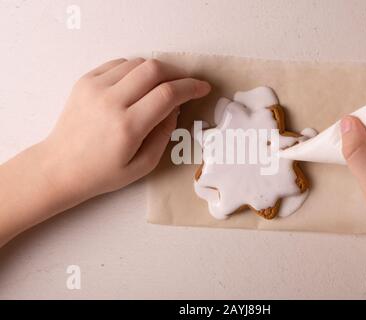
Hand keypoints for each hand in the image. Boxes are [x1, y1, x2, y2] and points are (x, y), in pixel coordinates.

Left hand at [0, 58, 209, 245]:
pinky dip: (135, 69)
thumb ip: (164, 135)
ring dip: (156, 71)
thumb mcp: (143, 166)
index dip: (191, 87)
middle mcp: (111, 102)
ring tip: (161, 86)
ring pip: (137, 63)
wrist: (60, 166)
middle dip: (177, 73)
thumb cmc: (103, 173)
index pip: (168, 94)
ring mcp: (95, 88)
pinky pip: (118, 64)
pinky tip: (138, 84)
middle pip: (154, 69)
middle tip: (184, 84)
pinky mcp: (85, 82)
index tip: (202, 87)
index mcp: (128, 127)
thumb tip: (175, 109)